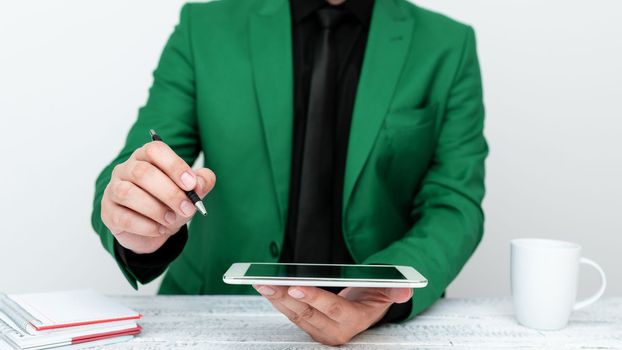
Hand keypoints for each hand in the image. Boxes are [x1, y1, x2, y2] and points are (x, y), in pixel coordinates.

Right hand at [101, 141, 215, 253]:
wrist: (154, 229)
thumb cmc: (170, 203)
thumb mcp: (189, 192)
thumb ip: (200, 183)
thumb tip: (200, 182)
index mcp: (146, 157)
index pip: (155, 150)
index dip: (174, 165)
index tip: (191, 184)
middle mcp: (126, 169)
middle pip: (142, 172)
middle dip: (169, 192)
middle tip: (188, 208)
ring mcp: (114, 190)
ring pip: (128, 194)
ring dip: (156, 210)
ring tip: (172, 220)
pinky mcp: (108, 212)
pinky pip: (123, 218)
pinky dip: (146, 226)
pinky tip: (160, 229)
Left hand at [253, 285, 411, 345]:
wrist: (366, 309)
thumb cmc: (375, 296)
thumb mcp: (389, 291)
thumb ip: (396, 289)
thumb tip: (404, 289)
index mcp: (354, 320)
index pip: (333, 309)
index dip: (314, 298)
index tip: (296, 287)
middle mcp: (335, 330)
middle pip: (307, 313)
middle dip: (285, 297)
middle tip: (268, 283)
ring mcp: (320, 330)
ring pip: (294, 315)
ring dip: (276, 299)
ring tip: (260, 282)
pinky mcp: (309, 326)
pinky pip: (291, 314)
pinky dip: (277, 300)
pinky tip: (266, 288)